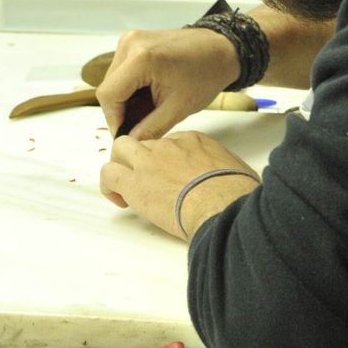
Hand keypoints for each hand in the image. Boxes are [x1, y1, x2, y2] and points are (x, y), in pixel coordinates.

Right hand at [97, 27, 239, 139]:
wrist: (221, 49)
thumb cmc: (206, 74)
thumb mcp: (178, 108)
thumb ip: (150, 128)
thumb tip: (129, 143)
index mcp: (141, 58)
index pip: (108, 95)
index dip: (113, 119)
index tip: (125, 134)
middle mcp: (130, 44)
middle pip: (109, 87)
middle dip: (121, 110)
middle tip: (140, 126)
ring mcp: (130, 39)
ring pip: (113, 80)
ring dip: (126, 99)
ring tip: (149, 109)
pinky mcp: (134, 40)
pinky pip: (122, 70)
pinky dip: (131, 87)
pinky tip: (148, 95)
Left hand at [100, 132, 258, 239]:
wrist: (223, 206)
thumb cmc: (236, 194)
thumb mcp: (238, 170)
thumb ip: (225, 169)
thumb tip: (230, 179)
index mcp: (194, 140)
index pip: (170, 142)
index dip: (166, 159)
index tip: (170, 176)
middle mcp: (168, 145)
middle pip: (144, 141)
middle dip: (140, 156)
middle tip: (145, 178)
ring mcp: (149, 161)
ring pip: (120, 149)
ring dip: (120, 165)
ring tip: (127, 186)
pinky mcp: (134, 182)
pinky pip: (109, 175)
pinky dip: (109, 187)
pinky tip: (121, 200)